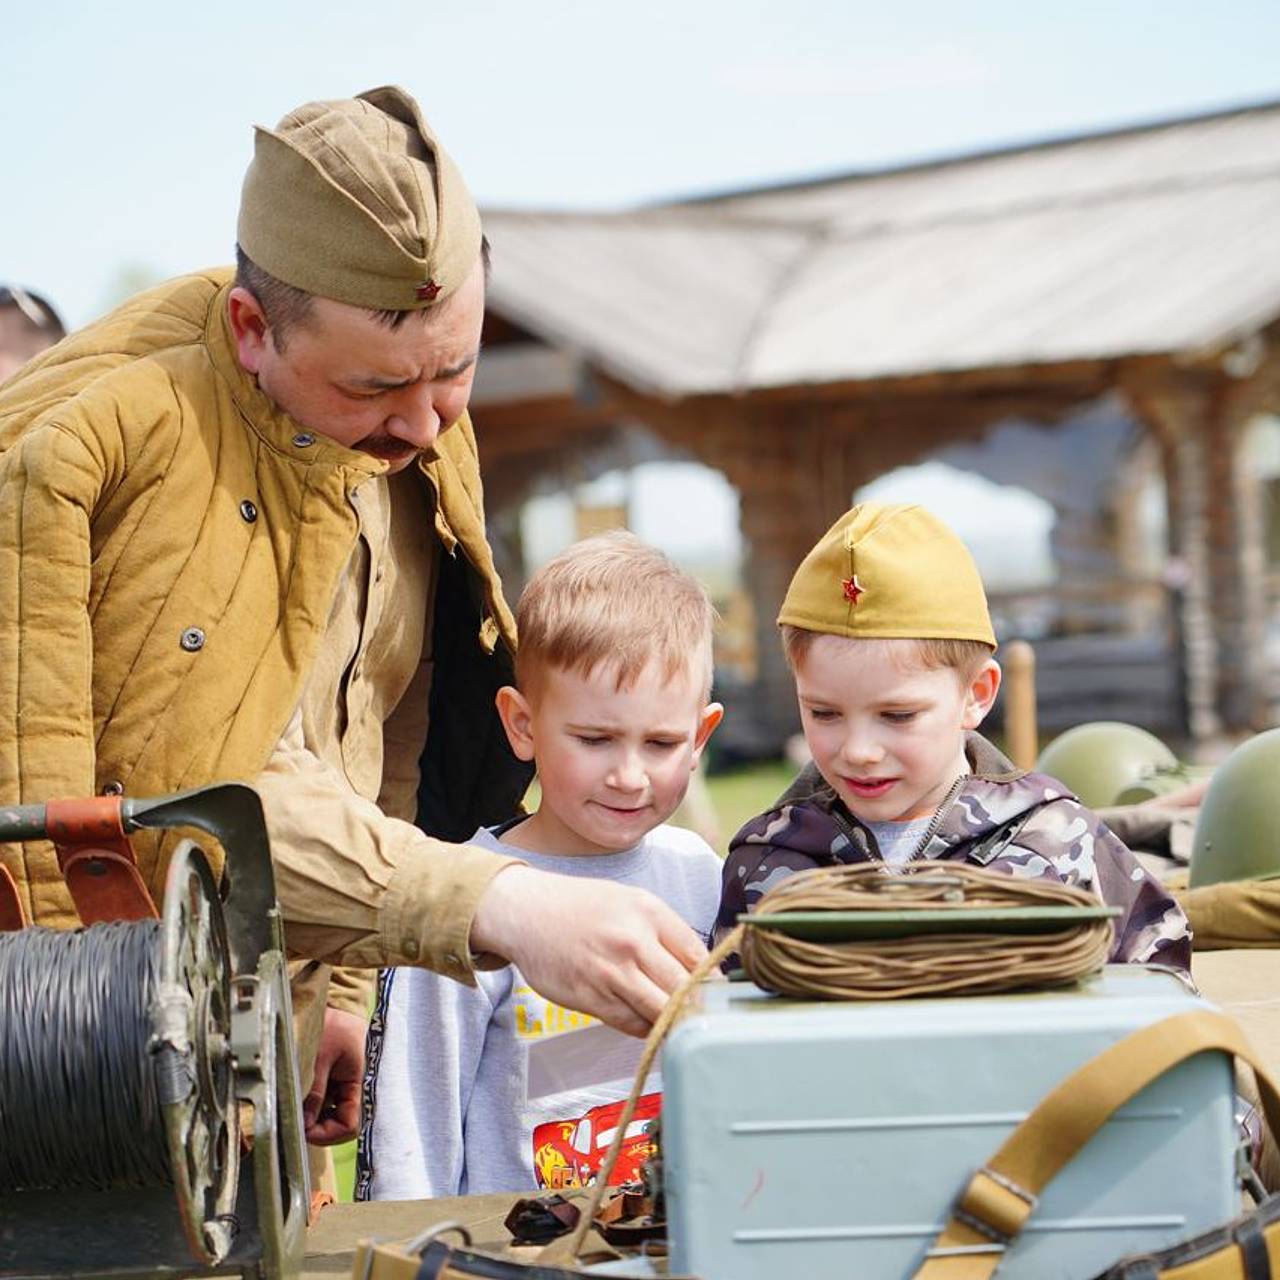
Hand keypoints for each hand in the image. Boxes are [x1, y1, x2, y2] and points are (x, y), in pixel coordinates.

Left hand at [303, 1006, 365, 1144]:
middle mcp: (353, 1091)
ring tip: (295, 1106)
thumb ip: (315, 1090)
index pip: (349, 1125)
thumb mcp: (321, 1056)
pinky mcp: (332, 1082)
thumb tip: (304, 1123)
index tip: (303, 1130)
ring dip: (311, 1116)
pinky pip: (322, 1103)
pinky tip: (299, 1097)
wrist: (338, 1004)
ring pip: (328, 1116)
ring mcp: (342, 1087)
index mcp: (359, 1085)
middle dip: (317, 1127)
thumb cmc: (336, 1024)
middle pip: (338, 1124)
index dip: (327, 1133)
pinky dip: (310, 1104)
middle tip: (294, 1121)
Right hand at [470, 865, 706, 1036]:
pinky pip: (630, 1023)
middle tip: (706, 1019)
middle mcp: (633, 941)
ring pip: (660, 1011)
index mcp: (649, 912)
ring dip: (673, 1023)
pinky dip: (644, 1027)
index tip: (718, 996)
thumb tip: (704, 970)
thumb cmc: (583, 906)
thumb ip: (666, 933)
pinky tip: (647, 1022)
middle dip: (698, 1007)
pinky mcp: (589, 997)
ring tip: (682, 1027)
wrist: (526, 911)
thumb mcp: (631, 902)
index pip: (699, 956)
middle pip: (684, 988)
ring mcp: (610, 972)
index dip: (713, 981)